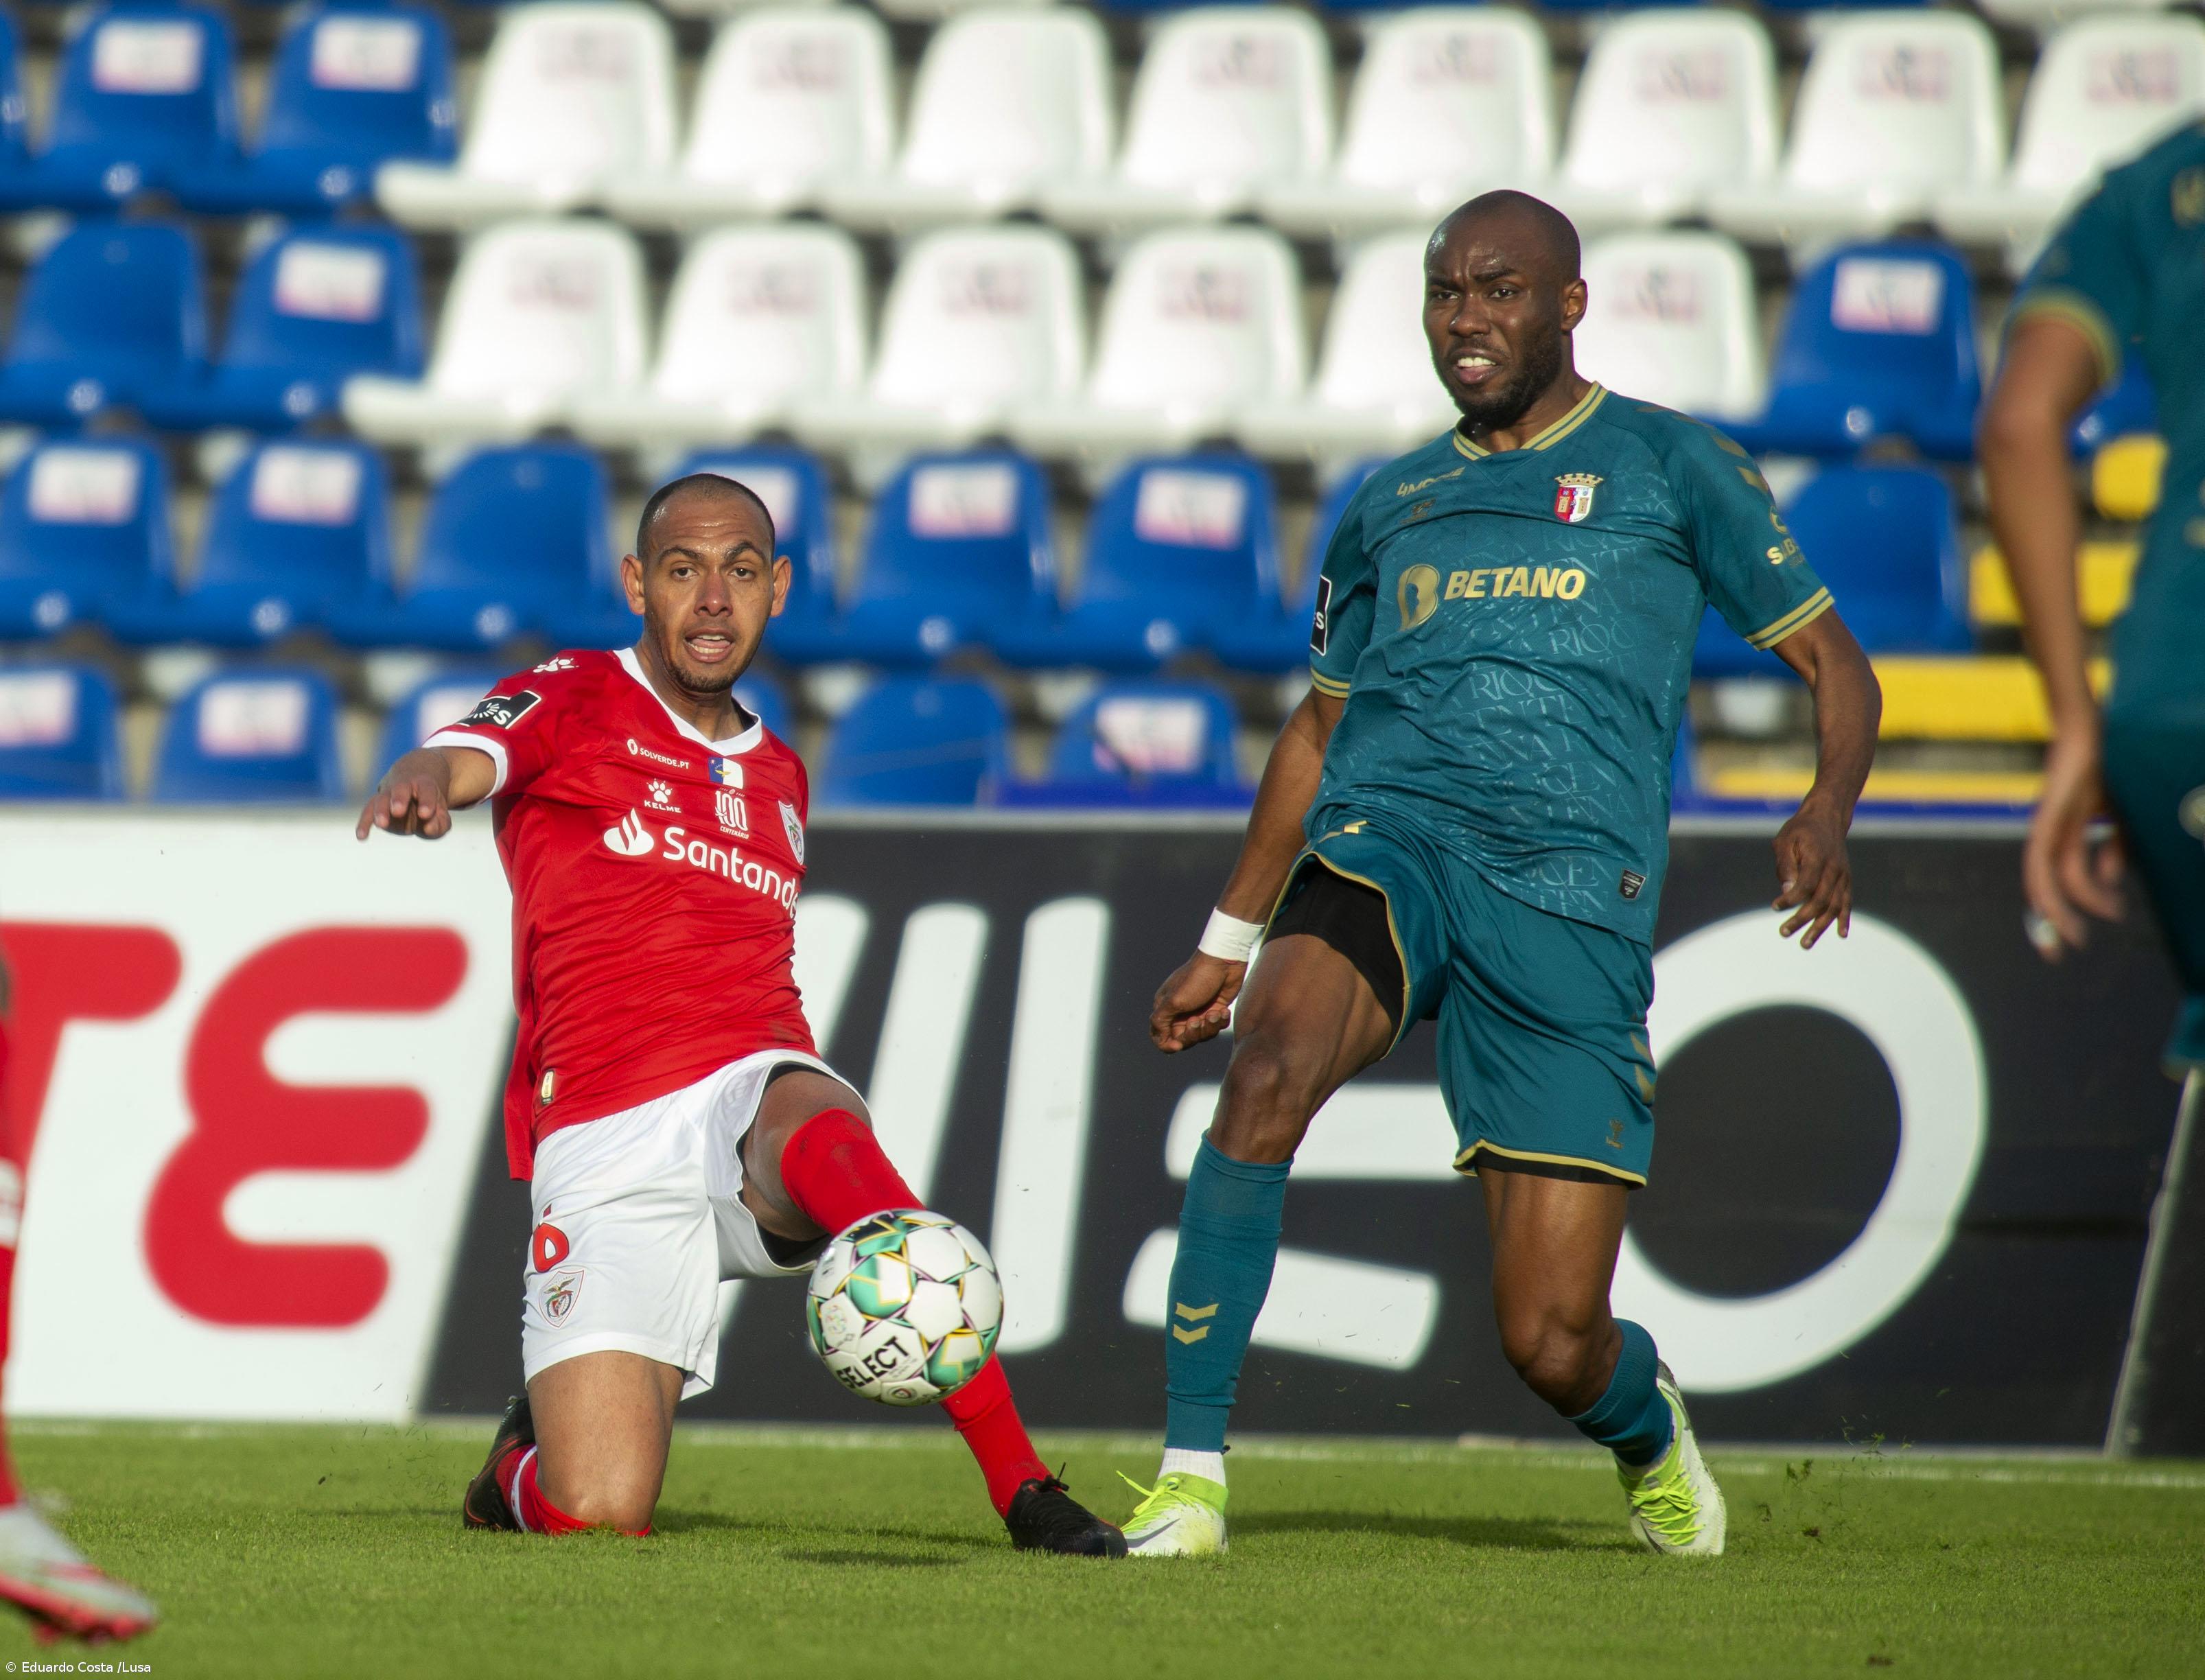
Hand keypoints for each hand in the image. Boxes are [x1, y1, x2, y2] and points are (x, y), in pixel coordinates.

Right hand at [356, 769, 452, 840]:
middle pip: (400, 790)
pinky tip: (361, 837)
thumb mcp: (440, 812)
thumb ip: (439, 822)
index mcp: (424, 784)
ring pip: (381, 800)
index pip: (427, 790)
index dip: (426, 802)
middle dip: (398, 800)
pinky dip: (364, 824)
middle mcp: (404, 786)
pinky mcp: (376, 804)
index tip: (425, 814)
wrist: (413, 782)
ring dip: (380, 811)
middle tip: (398, 811)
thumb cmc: (429, 803)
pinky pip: (368, 812)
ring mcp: (387, 794)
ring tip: (381, 824)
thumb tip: (428, 828)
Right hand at [1150, 951, 1246, 1052]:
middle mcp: (1180, 1012)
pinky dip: (1221, 1021)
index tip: (1179, 1045)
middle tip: (1199, 1019)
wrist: (1224, 961)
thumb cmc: (1197, 979)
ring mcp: (1198, 1011)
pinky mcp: (1214, 1009)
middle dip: (1194, 1033)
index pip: (1160, 1036)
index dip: (1167, 1045)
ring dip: (1210, 1027)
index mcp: (1166, 1008)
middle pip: (1184, 1039)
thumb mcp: (1174, 1001)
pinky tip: (1224, 1010)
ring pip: (1202, 1034)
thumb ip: (1161, 1021)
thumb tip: (1159, 1039)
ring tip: (1216, 1012)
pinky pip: (1216, 1026)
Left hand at [1771, 801, 1852, 948]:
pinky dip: (1844, 919)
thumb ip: (1786, 866)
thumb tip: (1786, 893)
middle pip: (1820, 901)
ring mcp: (1843, 876)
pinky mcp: (1846, 879)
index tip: (1774, 907)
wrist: (1827, 818)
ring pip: (1834, 906)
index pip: (1806, 886)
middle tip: (1783, 932)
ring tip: (1805, 943)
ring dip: (1820, 927)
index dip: (1791, 900)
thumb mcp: (1785, 841)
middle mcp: (1834, 870)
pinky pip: (1847, 902)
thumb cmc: (1800, 830)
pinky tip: (1841, 935)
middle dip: (1802, 919)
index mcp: (1818, 859)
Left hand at [2021, 727, 2122, 958]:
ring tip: (2076, 934)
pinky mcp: (2046, 818)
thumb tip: (2109, 881)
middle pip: (2041, 888)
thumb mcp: (2117, 815)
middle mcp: (2048, 835)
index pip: (2058, 881)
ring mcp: (2045, 827)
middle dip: (2051, 923)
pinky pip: (2042, 857)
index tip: (2092, 929)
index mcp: (2062, 835)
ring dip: (2057, 909)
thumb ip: (2114, 846)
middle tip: (2060, 953)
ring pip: (2041, 880)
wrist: (2092, 731)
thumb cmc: (2105, 768)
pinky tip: (2080, 897)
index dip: (2070, 909)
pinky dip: (2055, 881)